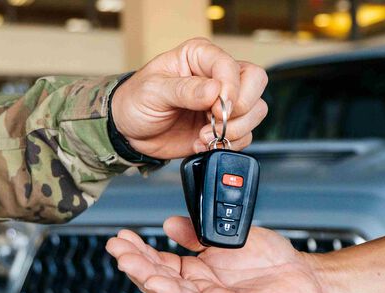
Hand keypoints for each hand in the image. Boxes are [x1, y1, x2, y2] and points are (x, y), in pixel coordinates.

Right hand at [105, 216, 326, 292]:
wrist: (309, 278)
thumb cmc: (273, 261)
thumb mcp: (227, 237)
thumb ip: (198, 233)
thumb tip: (168, 224)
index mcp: (199, 272)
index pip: (162, 263)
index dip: (140, 251)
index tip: (122, 236)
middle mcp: (201, 291)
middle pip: (160, 279)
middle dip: (136, 263)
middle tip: (116, 247)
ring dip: (149, 278)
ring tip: (129, 263)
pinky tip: (160, 283)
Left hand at [110, 38, 268, 159]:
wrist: (129, 131)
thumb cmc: (136, 100)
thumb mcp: (153, 91)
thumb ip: (185, 90)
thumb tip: (215, 91)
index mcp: (200, 56)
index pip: (232, 66)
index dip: (230, 88)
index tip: (216, 107)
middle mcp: (217, 76)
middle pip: (255, 83)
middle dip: (240, 108)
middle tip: (214, 121)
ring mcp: (223, 102)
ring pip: (255, 111)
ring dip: (235, 129)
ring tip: (204, 136)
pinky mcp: (224, 126)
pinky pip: (245, 135)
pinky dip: (228, 144)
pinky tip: (202, 143)